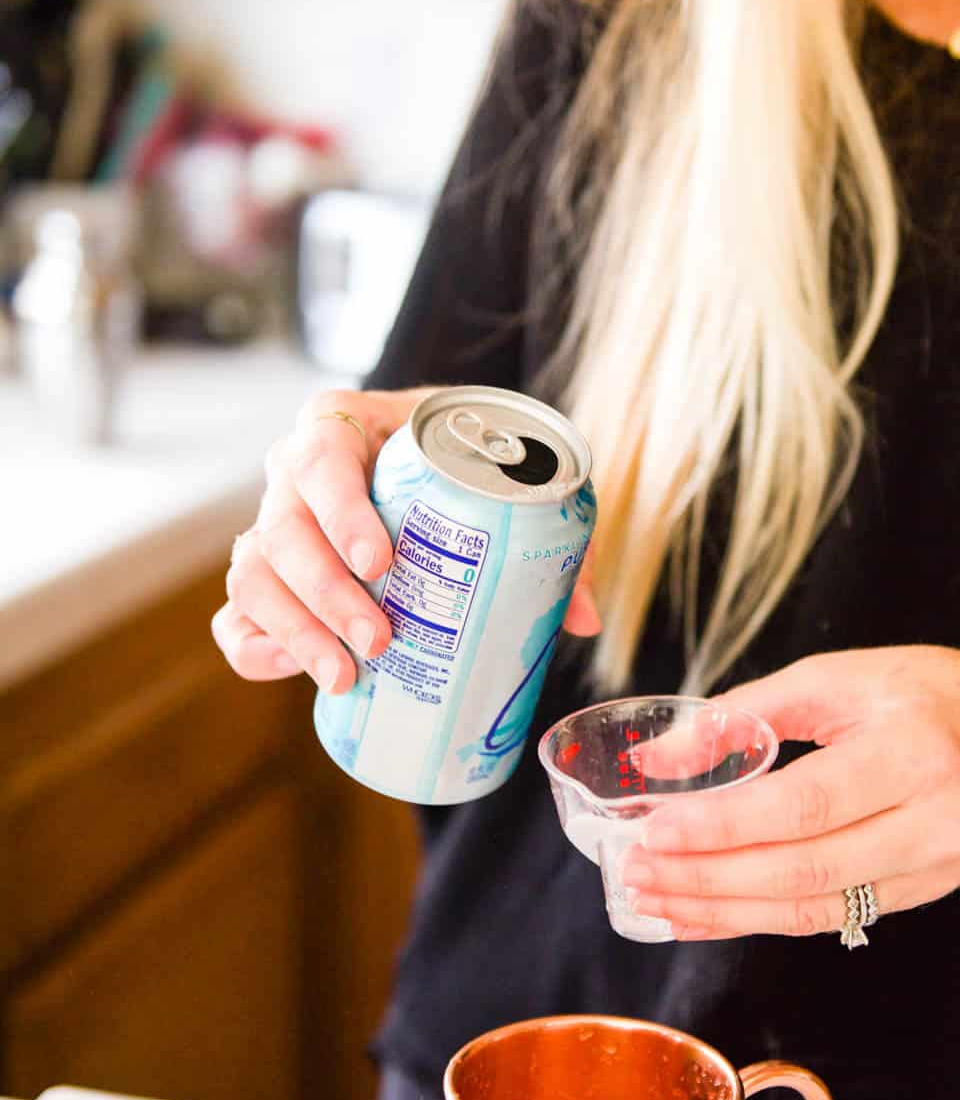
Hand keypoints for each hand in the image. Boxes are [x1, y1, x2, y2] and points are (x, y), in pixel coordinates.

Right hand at [212, 387, 601, 695]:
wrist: (436, 461)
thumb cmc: (467, 462)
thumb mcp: (504, 474)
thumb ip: (550, 535)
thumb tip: (581, 618)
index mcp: (346, 424)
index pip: (321, 459)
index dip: (341, 512)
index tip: (381, 562)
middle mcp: (295, 471)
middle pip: (281, 528)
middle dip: (325, 593)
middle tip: (379, 640)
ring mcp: (275, 523)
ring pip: (253, 574)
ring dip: (294, 630)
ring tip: (346, 675)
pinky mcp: (271, 576)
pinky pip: (237, 612)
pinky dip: (252, 646)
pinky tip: (288, 672)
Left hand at [620, 646, 959, 940]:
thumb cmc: (933, 695)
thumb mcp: (842, 676)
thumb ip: (746, 714)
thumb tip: (656, 759)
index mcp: (918, 750)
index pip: (804, 805)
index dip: (722, 827)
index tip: (652, 829)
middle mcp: (935, 820)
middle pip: (803, 870)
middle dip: (706, 877)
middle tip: (635, 871)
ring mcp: (934, 870)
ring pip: (810, 907)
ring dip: (720, 909)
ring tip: (651, 899)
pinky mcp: (921, 898)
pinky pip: (826, 916)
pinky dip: (754, 918)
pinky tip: (700, 913)